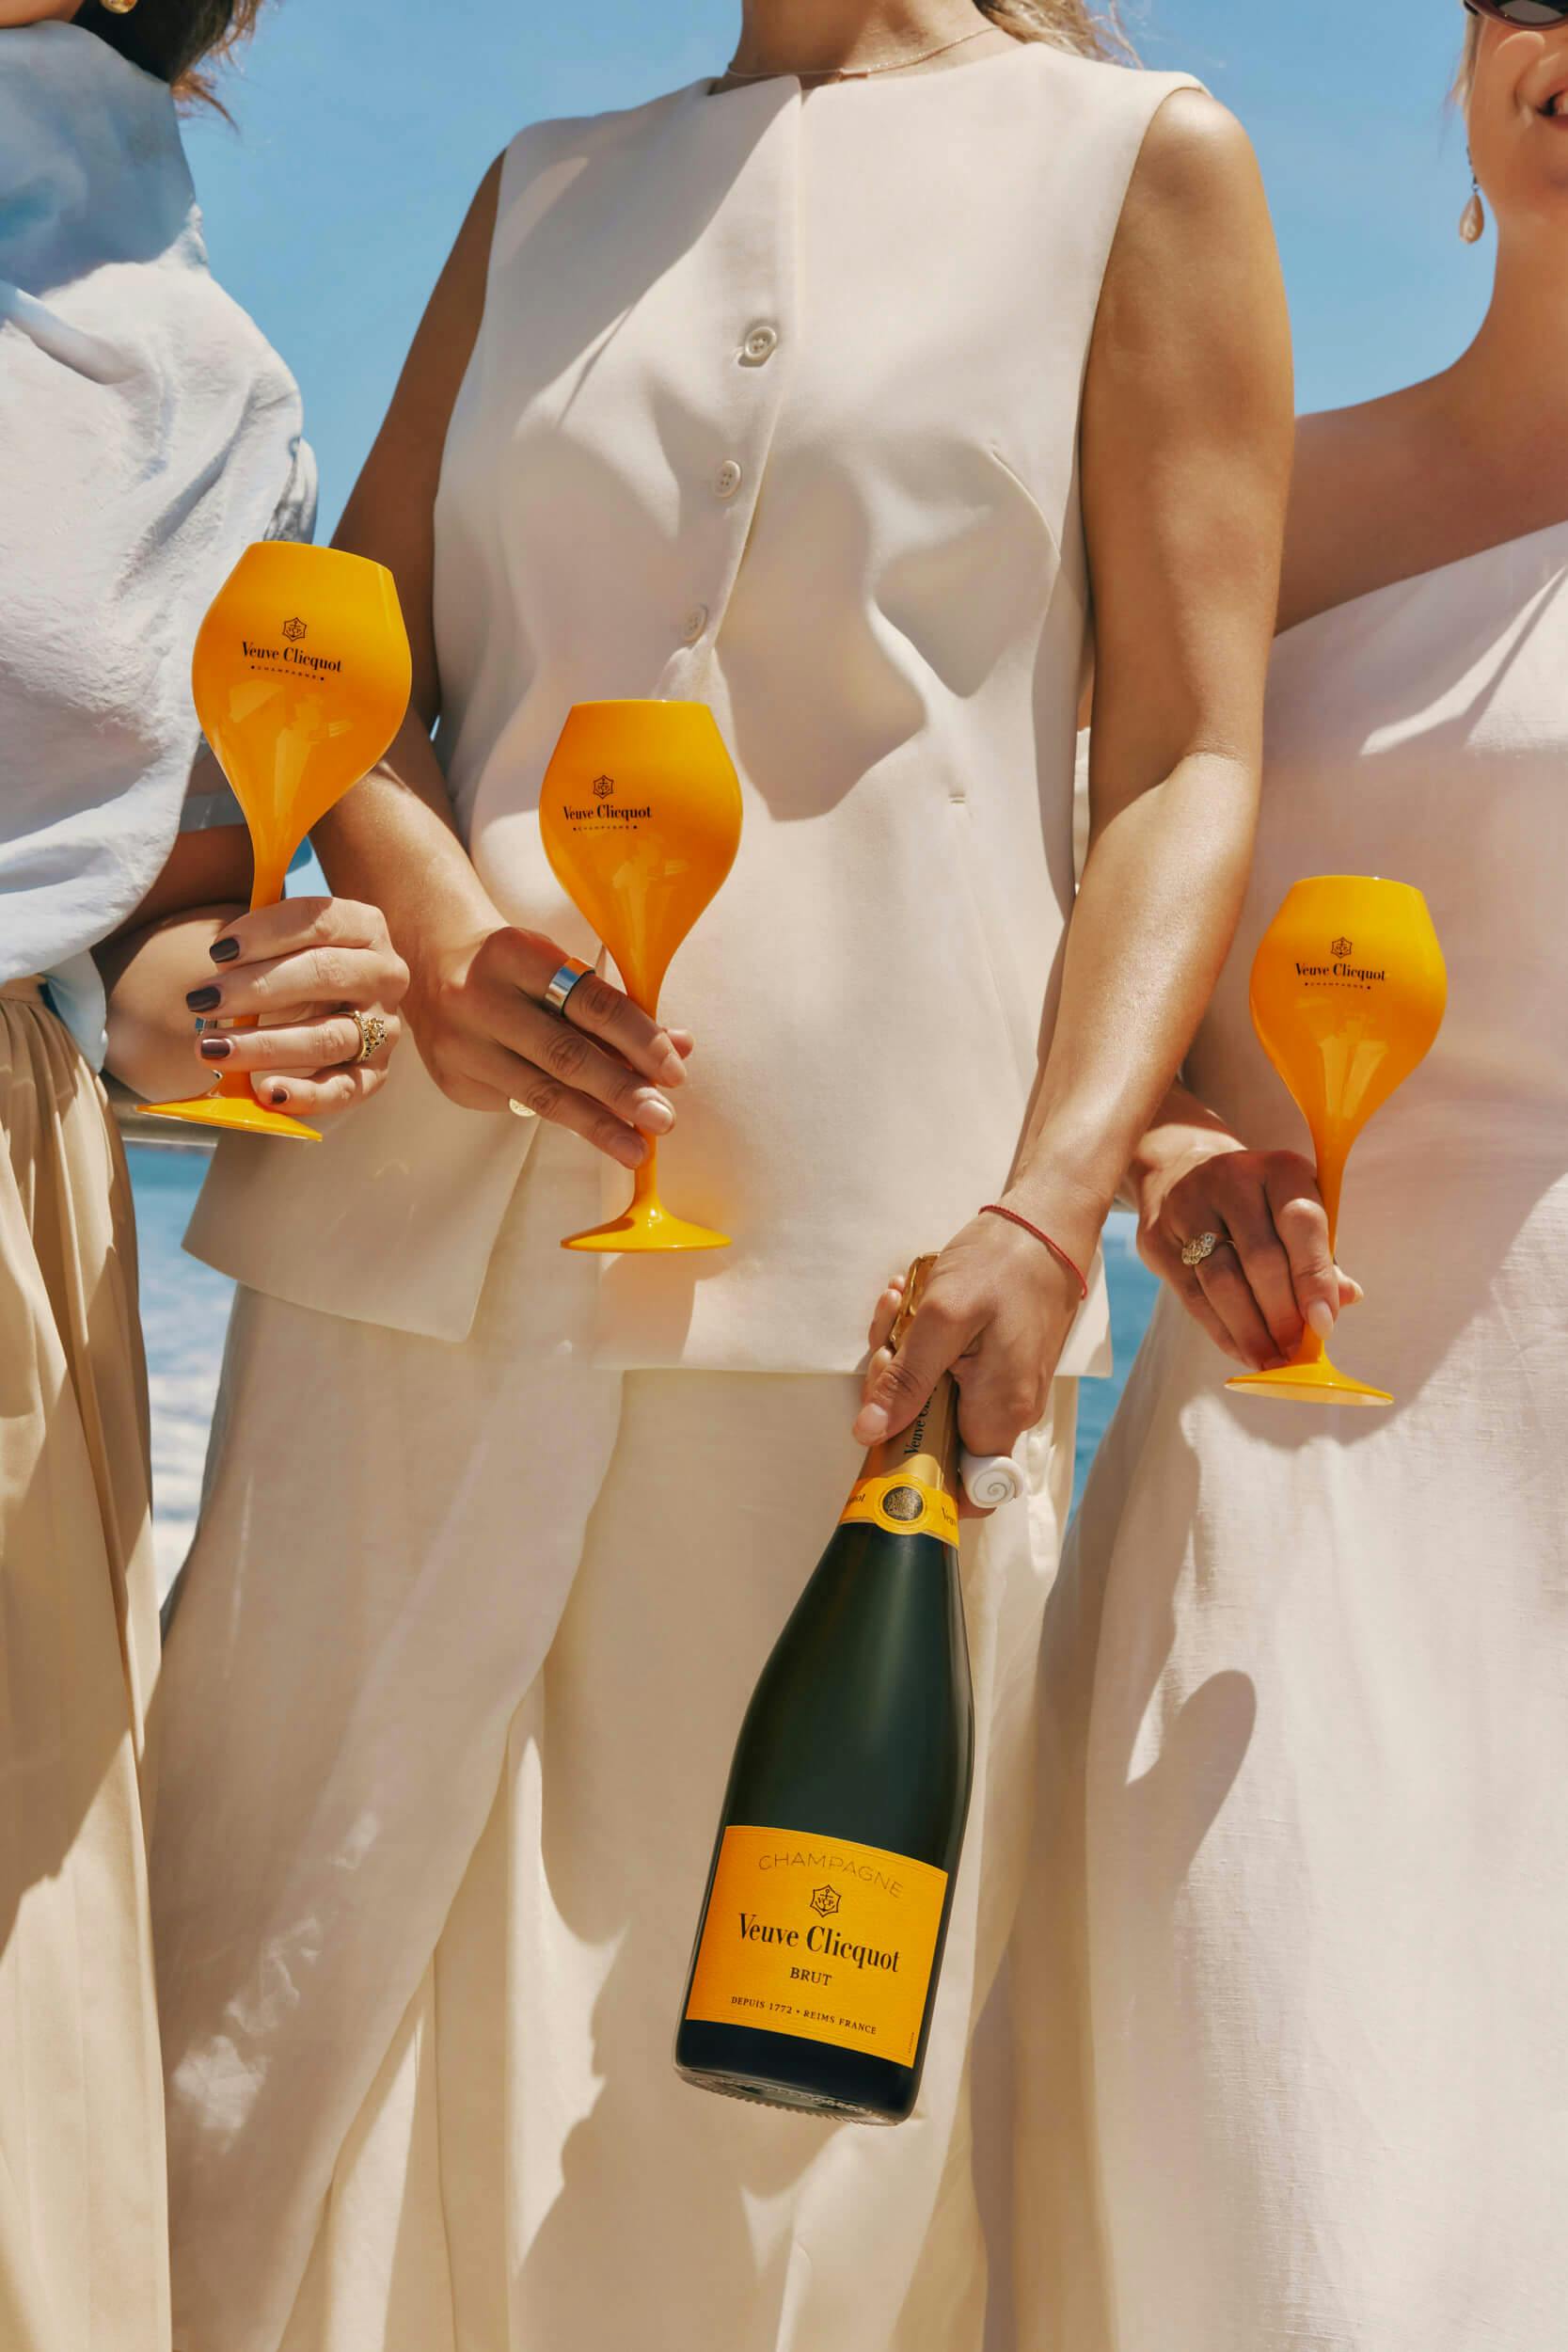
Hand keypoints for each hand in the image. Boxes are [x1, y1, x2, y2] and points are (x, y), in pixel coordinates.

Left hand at [184, 898, 408, 1118]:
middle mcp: (384, 974)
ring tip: (212, 1048)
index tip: (218, 951)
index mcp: (364, 927)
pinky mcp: (375, 1072)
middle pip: (324, 974)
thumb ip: (258, 938)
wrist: (332, 1005)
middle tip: (203, 1000)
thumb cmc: (297, 964)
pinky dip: (307, 1095)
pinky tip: (267, 1094)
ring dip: (266, 1045)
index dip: (267, 933)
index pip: (319, 921)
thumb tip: (222, 956)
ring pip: (329, 1036)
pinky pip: (345, 1089)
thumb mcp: (285, 939)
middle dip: (257, 988)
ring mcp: (384, 1027)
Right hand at [403, 920, 693, 1165]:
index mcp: (515, 955)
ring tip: (636, 1147)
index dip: (638, 1039)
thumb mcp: (559, 968)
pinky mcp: (454, 1081)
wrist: (429, 963)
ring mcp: (462, 1044)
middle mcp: (480, 1000)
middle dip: (621, 1091)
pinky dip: (563, 1117)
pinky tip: (595, 1128)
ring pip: (541, 1093)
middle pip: (565, 1055)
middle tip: (663, 1119)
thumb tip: (679, 1048)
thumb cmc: (514, 967)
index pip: (590, 1003)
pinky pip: (519, 1105)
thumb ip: (614, 1009)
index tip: (674, 1071)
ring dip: (597, 1123)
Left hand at [851, 1213, 1086, 1513]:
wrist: (1047, 1223)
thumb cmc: (1003, 1263)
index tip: (888, 1424)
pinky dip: (927, 1342)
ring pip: (937, 1396)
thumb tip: (870, 1435)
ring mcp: (1006, 1386)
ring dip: (908, 1355)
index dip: (916, 1464)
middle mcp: (1010, 1409)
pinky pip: (951, 1370)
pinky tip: (918, 1300)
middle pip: (936, 1432)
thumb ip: (907, 1381)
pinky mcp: (999, 1363)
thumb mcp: (942, 1318)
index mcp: (999, 1410)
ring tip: (904, 1303)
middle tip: (890, 1337)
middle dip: (898, 1387)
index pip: (958, 1484)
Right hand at [1137, 1140, 1361, 1369]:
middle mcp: (1231, 1179)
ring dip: (1250, 1329)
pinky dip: (1221, 1330)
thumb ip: (1319, 1256)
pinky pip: (1192, 1295)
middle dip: (1281, 1313)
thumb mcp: (1292, 1213)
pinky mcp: (1158, 1237)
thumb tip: (1345, 1299)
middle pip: (1260, 1258)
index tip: (1323, 1325)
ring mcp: (1188, 1206)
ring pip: (1222, 1280)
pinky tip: (1241, 1350)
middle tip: (1293, 1351)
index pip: (1301, 1223)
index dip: (1313, 1278)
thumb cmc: (1256, 1203)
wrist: (1180, 1170)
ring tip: (1269, 1359)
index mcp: (1279, 1169)